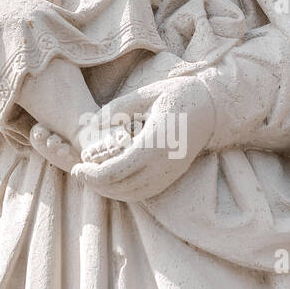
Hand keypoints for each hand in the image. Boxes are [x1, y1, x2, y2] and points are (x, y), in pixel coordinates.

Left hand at [72, 73, 214, 201]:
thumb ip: (117, 108)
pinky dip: (124, 191)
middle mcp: (163, 164)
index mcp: (155, 143)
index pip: (117, 171)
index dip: (93, 174)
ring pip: (132, 194)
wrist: (212, 108)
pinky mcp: (172, 176)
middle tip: (79, 172)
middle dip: (95, 184)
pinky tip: (112, 180)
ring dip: (108, 190)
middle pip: (121, 187)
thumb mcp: (146, 94)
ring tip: (92, 177)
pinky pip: (144, 192)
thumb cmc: (178, 95)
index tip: (77, 167)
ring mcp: (170, 173)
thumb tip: (91, 123)